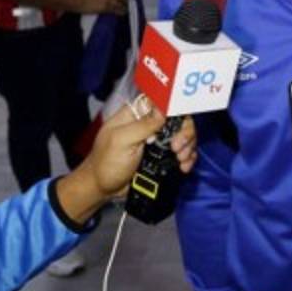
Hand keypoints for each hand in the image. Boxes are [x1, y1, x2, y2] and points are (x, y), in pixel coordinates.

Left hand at [57, 103, 196, 223]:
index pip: (163, 100)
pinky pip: (184, 151)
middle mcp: (151, 124)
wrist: (103, 190)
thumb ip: (143, 125)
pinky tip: (183, 167)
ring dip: (188, 146)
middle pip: (179, 118)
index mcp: (137, 114)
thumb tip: (165, 109)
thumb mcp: (121, 141)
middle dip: (184, 132)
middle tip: (177, 148)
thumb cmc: (107, 162)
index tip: (181, 121)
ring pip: (184, 135)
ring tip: (180, 159)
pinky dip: (188, 158)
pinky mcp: (164, 156)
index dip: (177, 107)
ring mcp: (159, 141)